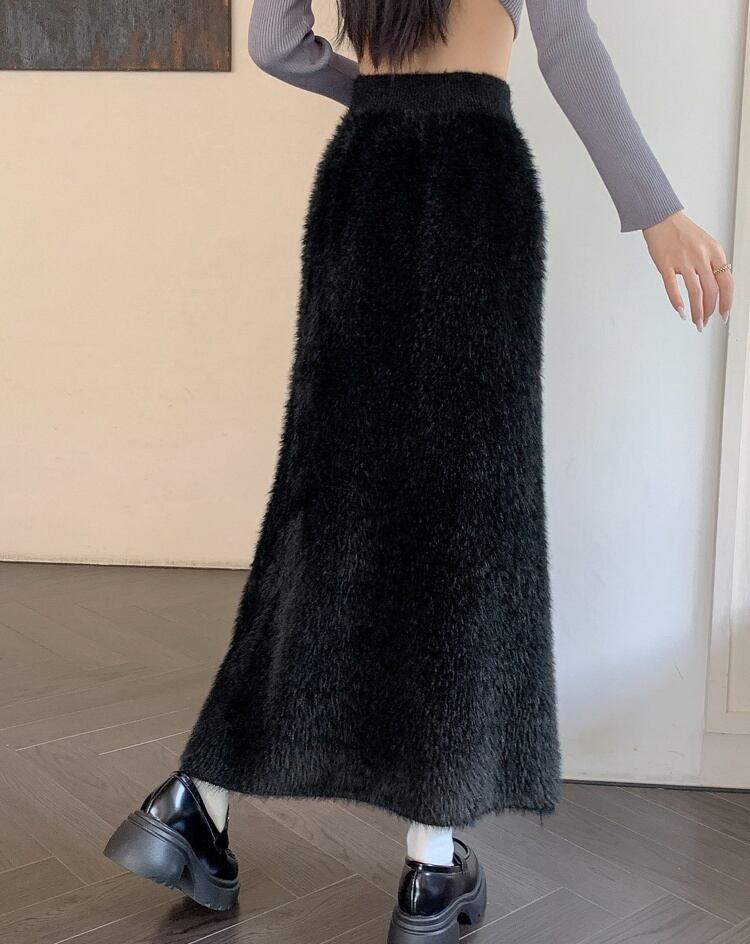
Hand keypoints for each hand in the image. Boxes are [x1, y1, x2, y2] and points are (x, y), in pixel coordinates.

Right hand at [642, 210, 733, 331]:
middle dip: (710, 311)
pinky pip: (672, 287)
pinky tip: (680, 310)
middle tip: (706, 321)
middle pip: (711, 291)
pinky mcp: (666, 264)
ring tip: (696, 321)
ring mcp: (683, 260)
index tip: (723, 315)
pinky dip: (677, 301)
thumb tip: (714, 290)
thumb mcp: (706, 245)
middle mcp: (701, 256)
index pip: (727, 282)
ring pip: (695, 292)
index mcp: (715, 252)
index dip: (727, 302)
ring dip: (697, 311)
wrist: (662, 218)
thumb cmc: (683, 233)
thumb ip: (712, 265)